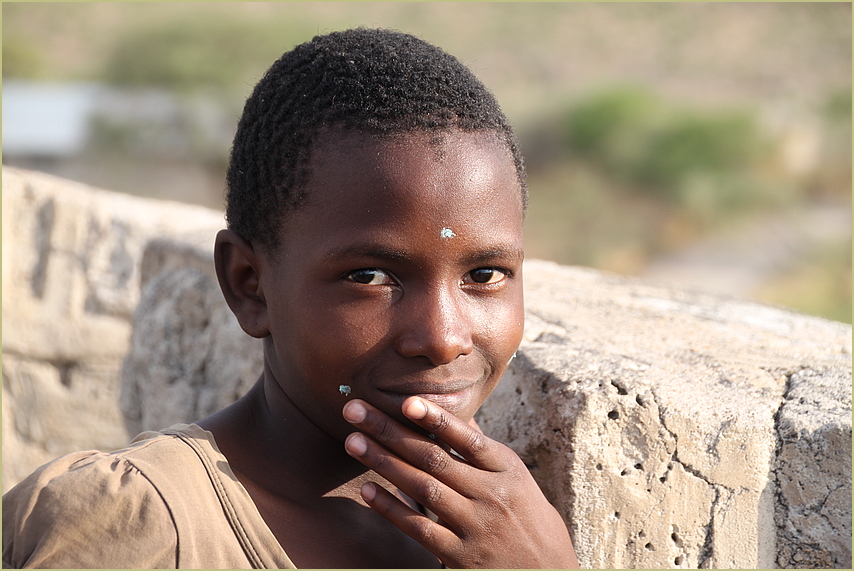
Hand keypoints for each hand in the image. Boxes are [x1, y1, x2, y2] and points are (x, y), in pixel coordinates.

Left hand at [342, 397, 578, 568]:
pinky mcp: (460, 557)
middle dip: (389, 430)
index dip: (436, 419)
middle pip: (434, 457)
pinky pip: (419, 528)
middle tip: (355, 410)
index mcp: (507, 470)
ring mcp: (475, 527)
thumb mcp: (520, 483)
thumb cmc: (532, 525)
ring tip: (352, 441)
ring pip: (422, 487)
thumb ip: (487, 455)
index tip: (406, 401)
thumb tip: (463, 423)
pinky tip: (368, 491)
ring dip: (383, 462)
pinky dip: (392, 508)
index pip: (467, 438)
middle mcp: (492, 495)